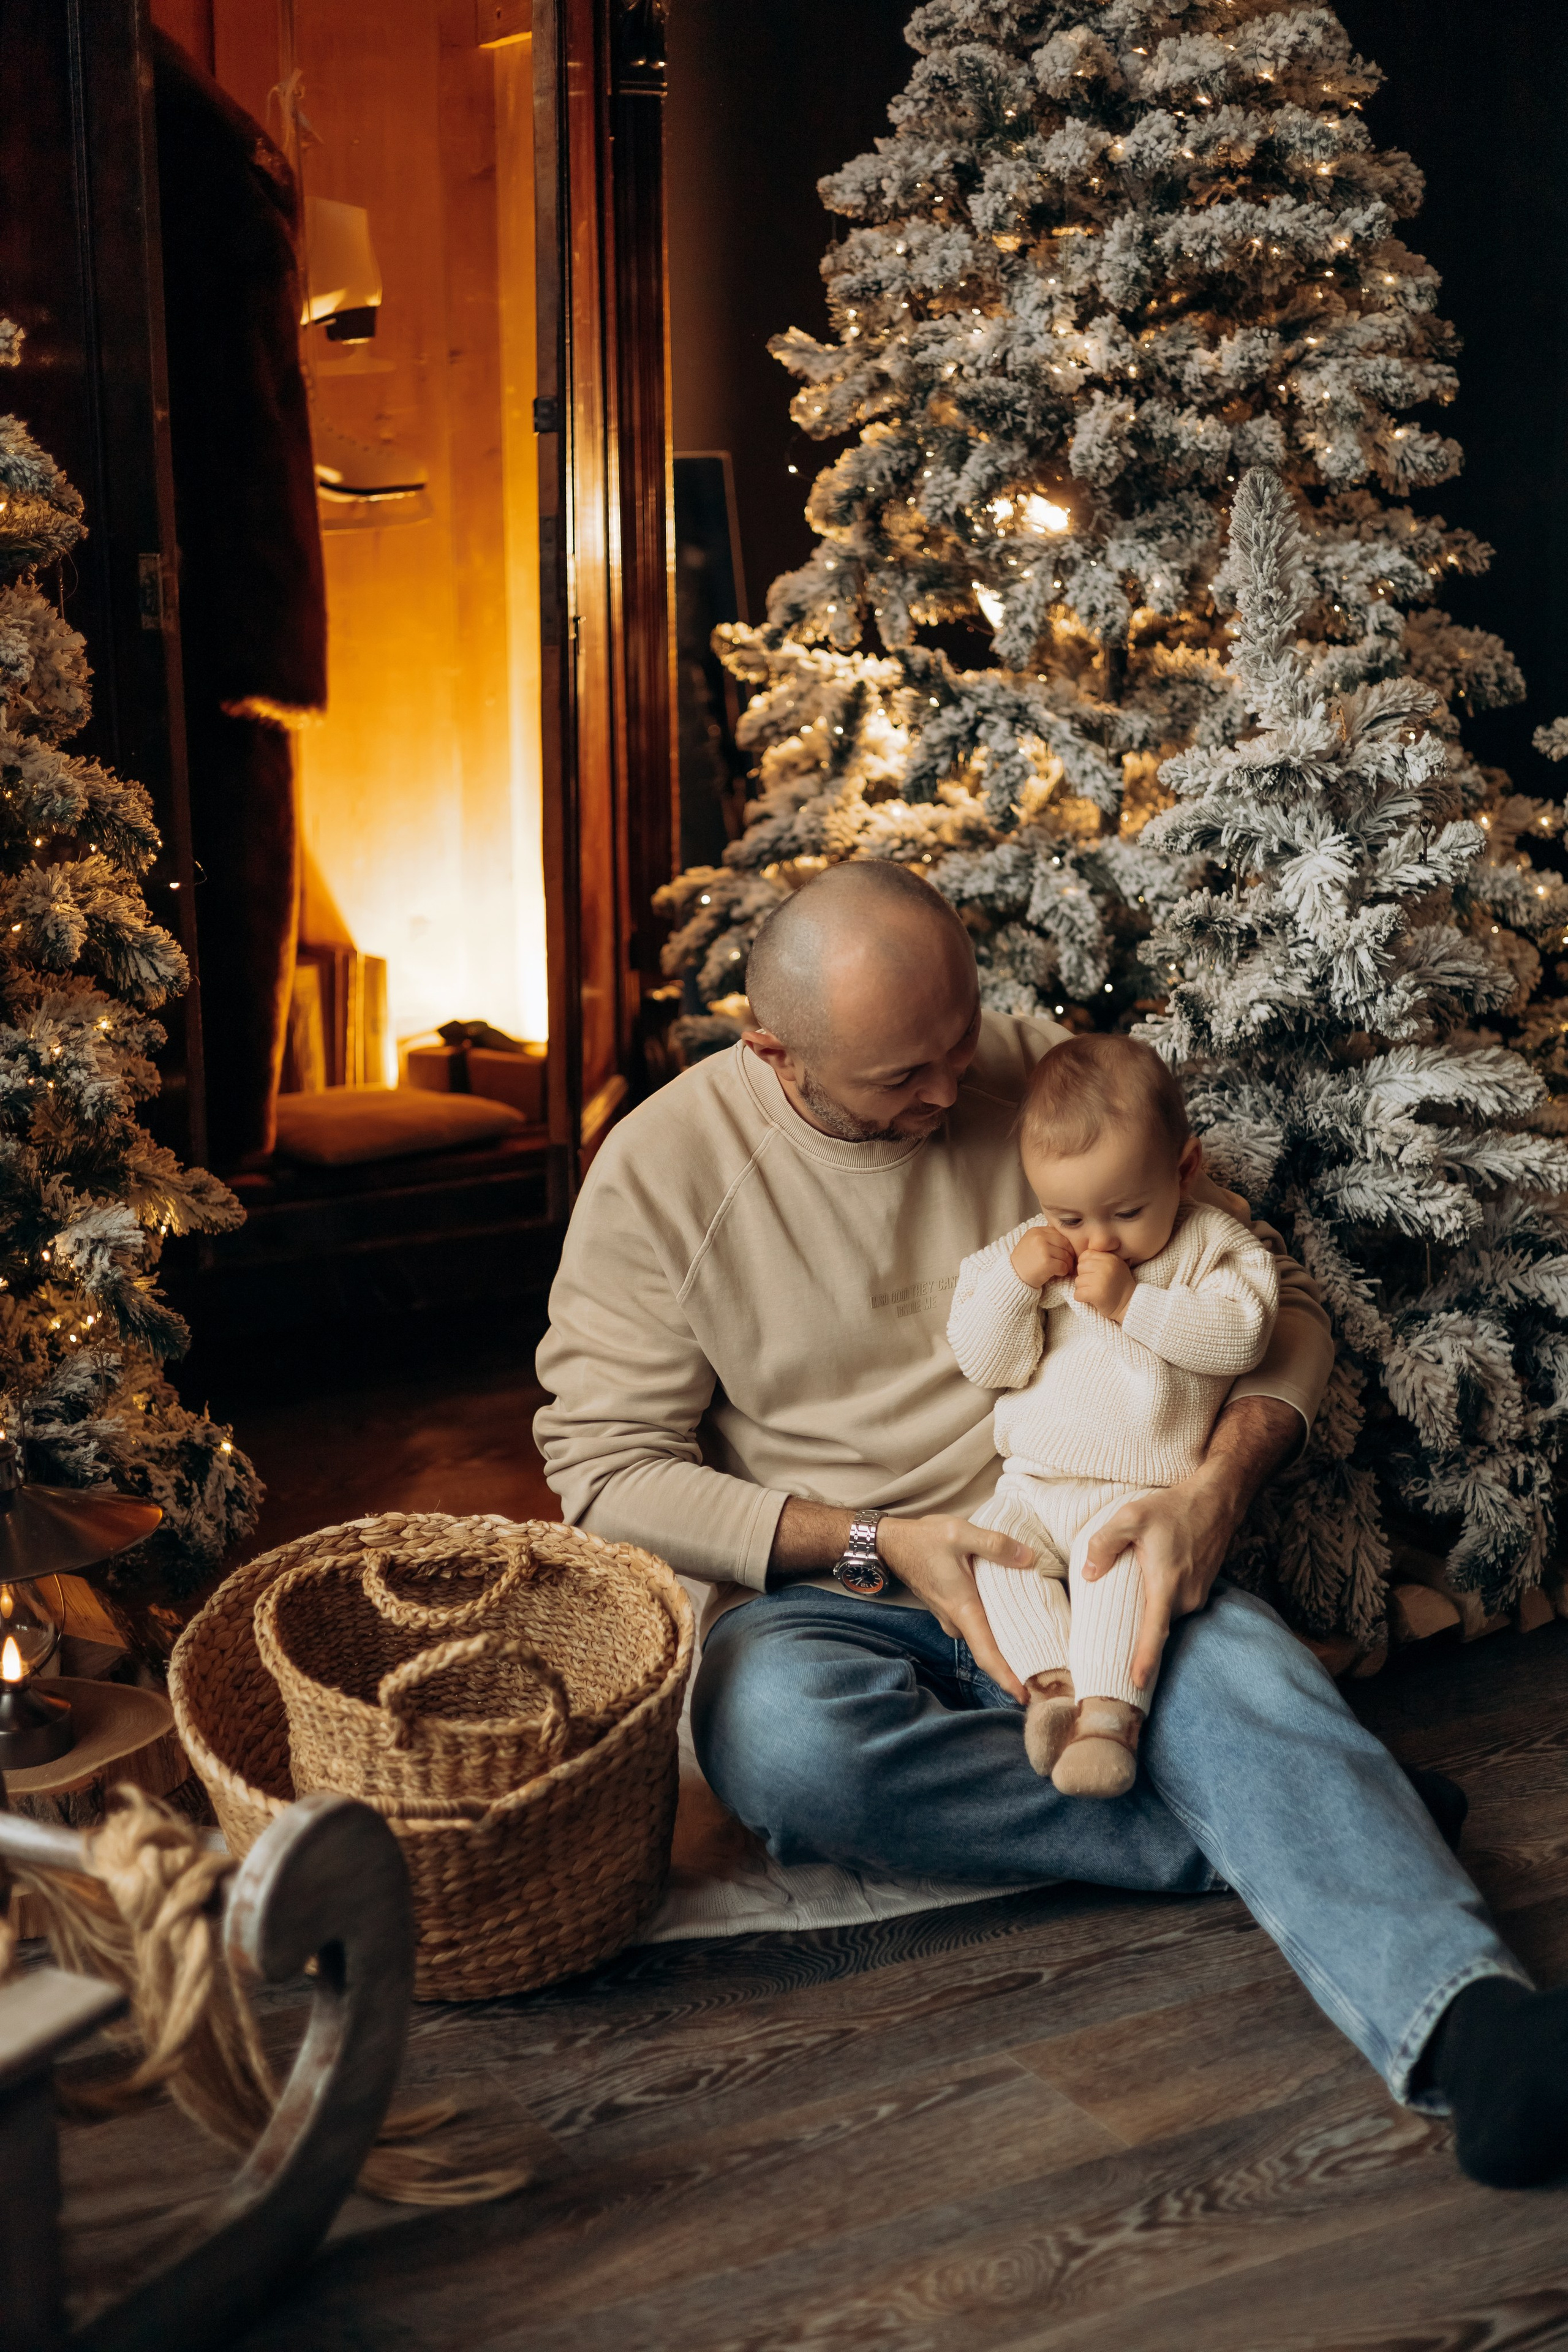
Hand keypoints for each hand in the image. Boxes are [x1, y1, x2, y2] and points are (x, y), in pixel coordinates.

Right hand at [877, 1514, 1033, 1700]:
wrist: (891, 1543)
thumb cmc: (923, 1539)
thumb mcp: (960, 1533)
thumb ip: (996, 1545)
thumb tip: (1029, 1558)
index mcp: (963, 1608)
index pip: (986, 1653)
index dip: (1007, 1678)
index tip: (1025, 1697)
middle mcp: (956, 1620)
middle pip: (989, 1652)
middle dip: (1016, 1666)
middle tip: (1046, 1676)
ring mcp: (951, 1618)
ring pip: (983, 1639)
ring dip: (1006, 1646)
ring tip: (1037, 1649)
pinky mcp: (950, 1610)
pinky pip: (976, 1627)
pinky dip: (995, 1630)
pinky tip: (1013, 1621)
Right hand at [1011, 1225, 1074, 1288]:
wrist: (1013, 1276)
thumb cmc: (1025, 1262)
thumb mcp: (1031, 1243)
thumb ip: (1046, 1237)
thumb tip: (1069, 1237)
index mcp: (1036, 1231)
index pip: (1060, 1234)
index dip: (1066, 1244)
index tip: (1066, 1253)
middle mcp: (1039, 1237)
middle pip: (1065, 1244)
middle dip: (1070, 1254)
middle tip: (1068, 1263)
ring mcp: (1043, 1249)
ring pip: (1066, 1255)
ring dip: (1067, 1265)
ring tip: (1063, 1269)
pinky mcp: (1046, 1263)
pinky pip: (1063, 1266)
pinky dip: (1063, 1272)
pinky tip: (1057, 1274)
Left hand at [1073, 1248, 1134, 1321]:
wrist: (1129, 1305)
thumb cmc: (1118, 1285)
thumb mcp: (1115, 1266)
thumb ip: (1100, 1259)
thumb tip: (1081, 1258)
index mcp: (1111, 1258)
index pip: (1086, 1254)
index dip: (1086, 1265)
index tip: (1093, 1273)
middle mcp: (1106, 1267)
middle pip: (1080, 1267)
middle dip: (1084, 1276)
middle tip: (1095, 1284)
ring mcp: (1101, 1280)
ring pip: (1078, 1281)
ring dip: (1083, 1288)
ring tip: (1096, 1292)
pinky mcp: (1096, 1294)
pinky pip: (1077, 1294)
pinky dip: (1081, 1298)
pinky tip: (1092, 1299)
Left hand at [1079, 1467, 1241, 1688]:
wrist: (1217, 1499)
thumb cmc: (1174, 1508)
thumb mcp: (1131, 1516)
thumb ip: (1105, 1543)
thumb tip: (1089, 1574)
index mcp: (1167, 1586)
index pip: (1154, 1633)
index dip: (1145, 1661)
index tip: (1137, 1684)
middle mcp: (1186, 1597)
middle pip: (1155, 1627)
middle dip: (1136, 1638)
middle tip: (1110, 1646)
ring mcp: (1197, 1595)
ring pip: (1165, 1614)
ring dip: (1147, 1614)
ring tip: (1125, 1609)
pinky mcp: (1201, 1588)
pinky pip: (1175, 1604)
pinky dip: (1160, 1602)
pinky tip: (1146, 1588)